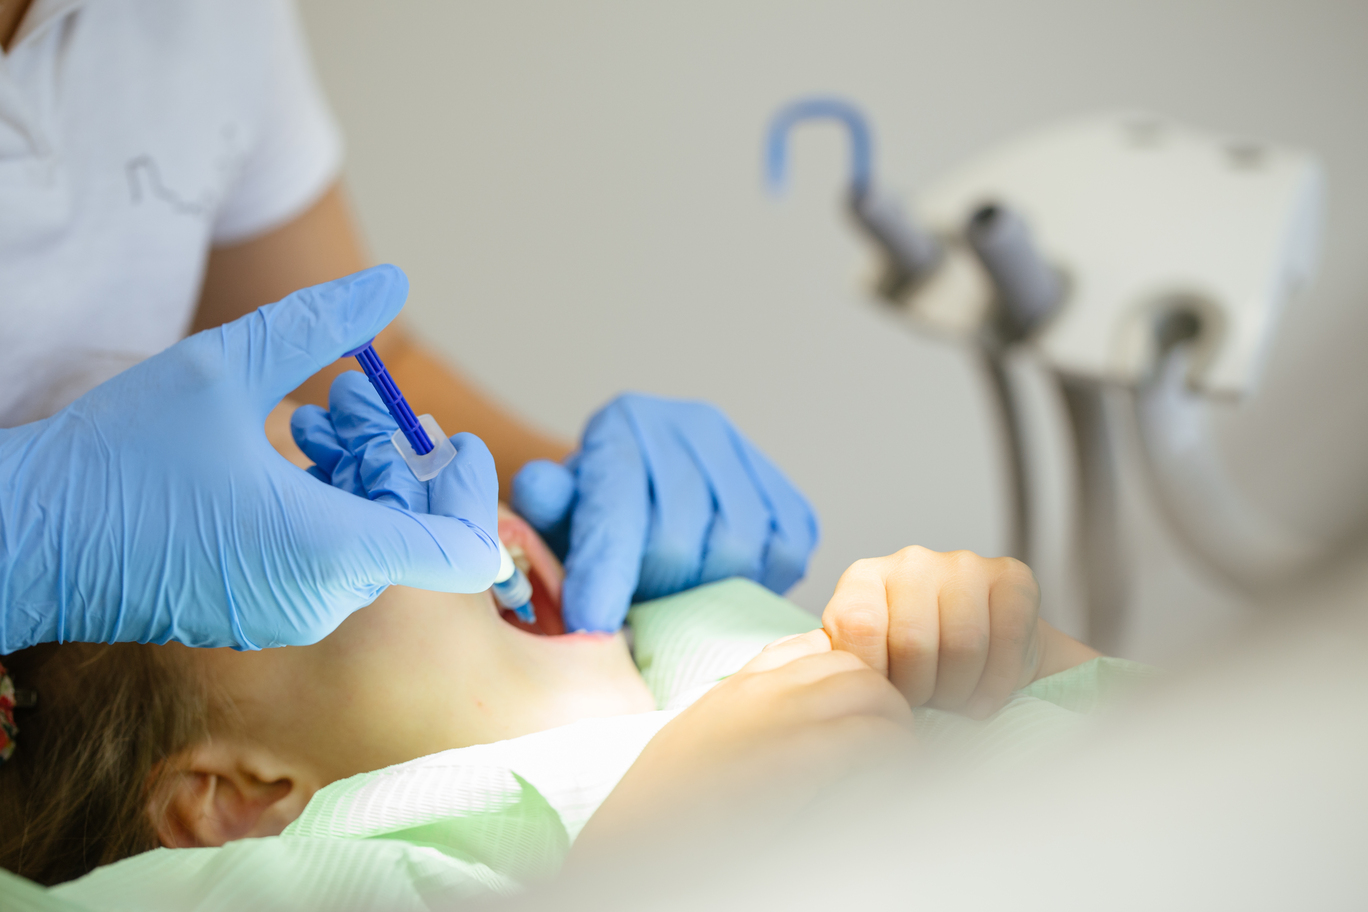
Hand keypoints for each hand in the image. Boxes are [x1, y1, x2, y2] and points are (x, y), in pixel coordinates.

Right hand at [0, 266, 500, 651]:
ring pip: (370, 539)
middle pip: (413, 528)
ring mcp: (290, 613)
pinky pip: (326, 558)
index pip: (465, 549)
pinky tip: (282, 454)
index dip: (474, 491)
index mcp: (333, 551)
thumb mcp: (223, 367)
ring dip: (357, 473)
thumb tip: (391, 281)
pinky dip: (325, 503)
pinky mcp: (260, 614)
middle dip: (396, 455)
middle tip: (348, 398)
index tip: (449, 437)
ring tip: (307, 417)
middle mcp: (322, 598)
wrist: (24, 540)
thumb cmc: (116, 458)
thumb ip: (320, 322)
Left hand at [511, 393, 818, 631]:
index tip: (591, 626)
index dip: (604, 575)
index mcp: (622, 427)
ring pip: (737, 549)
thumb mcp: (557, 511)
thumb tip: (541, 486)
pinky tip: (721, 582)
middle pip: (679, 539)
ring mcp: (746, 455)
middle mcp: (690, 426)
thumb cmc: (594, 513)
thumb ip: (546, 504)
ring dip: (704, 590)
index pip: (617, 509)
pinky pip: (785, 554)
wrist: (651, 489)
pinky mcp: (786, 490)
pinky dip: (756, 582)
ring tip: (677, 593)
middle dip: (651, 589)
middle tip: (636, 604)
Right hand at [571, 629, 912, 857]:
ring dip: (895, 722)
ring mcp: (772, 717)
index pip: (814, 647)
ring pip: (869, 689)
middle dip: (884, 697)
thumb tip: (794, 728)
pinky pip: (866, 736)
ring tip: (899, 759)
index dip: (849, 676)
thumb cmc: (666, 808)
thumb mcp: (702, 743)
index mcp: (736, 687)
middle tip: (893, 739)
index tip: (860, 713)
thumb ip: (745, 721)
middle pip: (850, 663)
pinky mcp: (789, 758)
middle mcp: (756, 690)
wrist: (635, 843)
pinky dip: (892, 753)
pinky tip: (892, 777)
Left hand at [822, 547, 1057, 718]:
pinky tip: (986, 694)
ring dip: (961, 690)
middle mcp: (910, 561)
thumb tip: (805, 679)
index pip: (858, 627)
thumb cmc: (914, 667)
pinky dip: (999, 681)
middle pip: (913, 642)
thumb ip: (840, 666)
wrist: (983, 656)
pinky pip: (1008, 637)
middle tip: (927, 705)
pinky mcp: (1011, 576)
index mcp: (863, 580)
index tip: (885, 698)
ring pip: (963, 644)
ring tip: (955, 701)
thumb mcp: (868, 664)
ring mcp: (962, 564)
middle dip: (922, 692)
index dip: (875, 677)